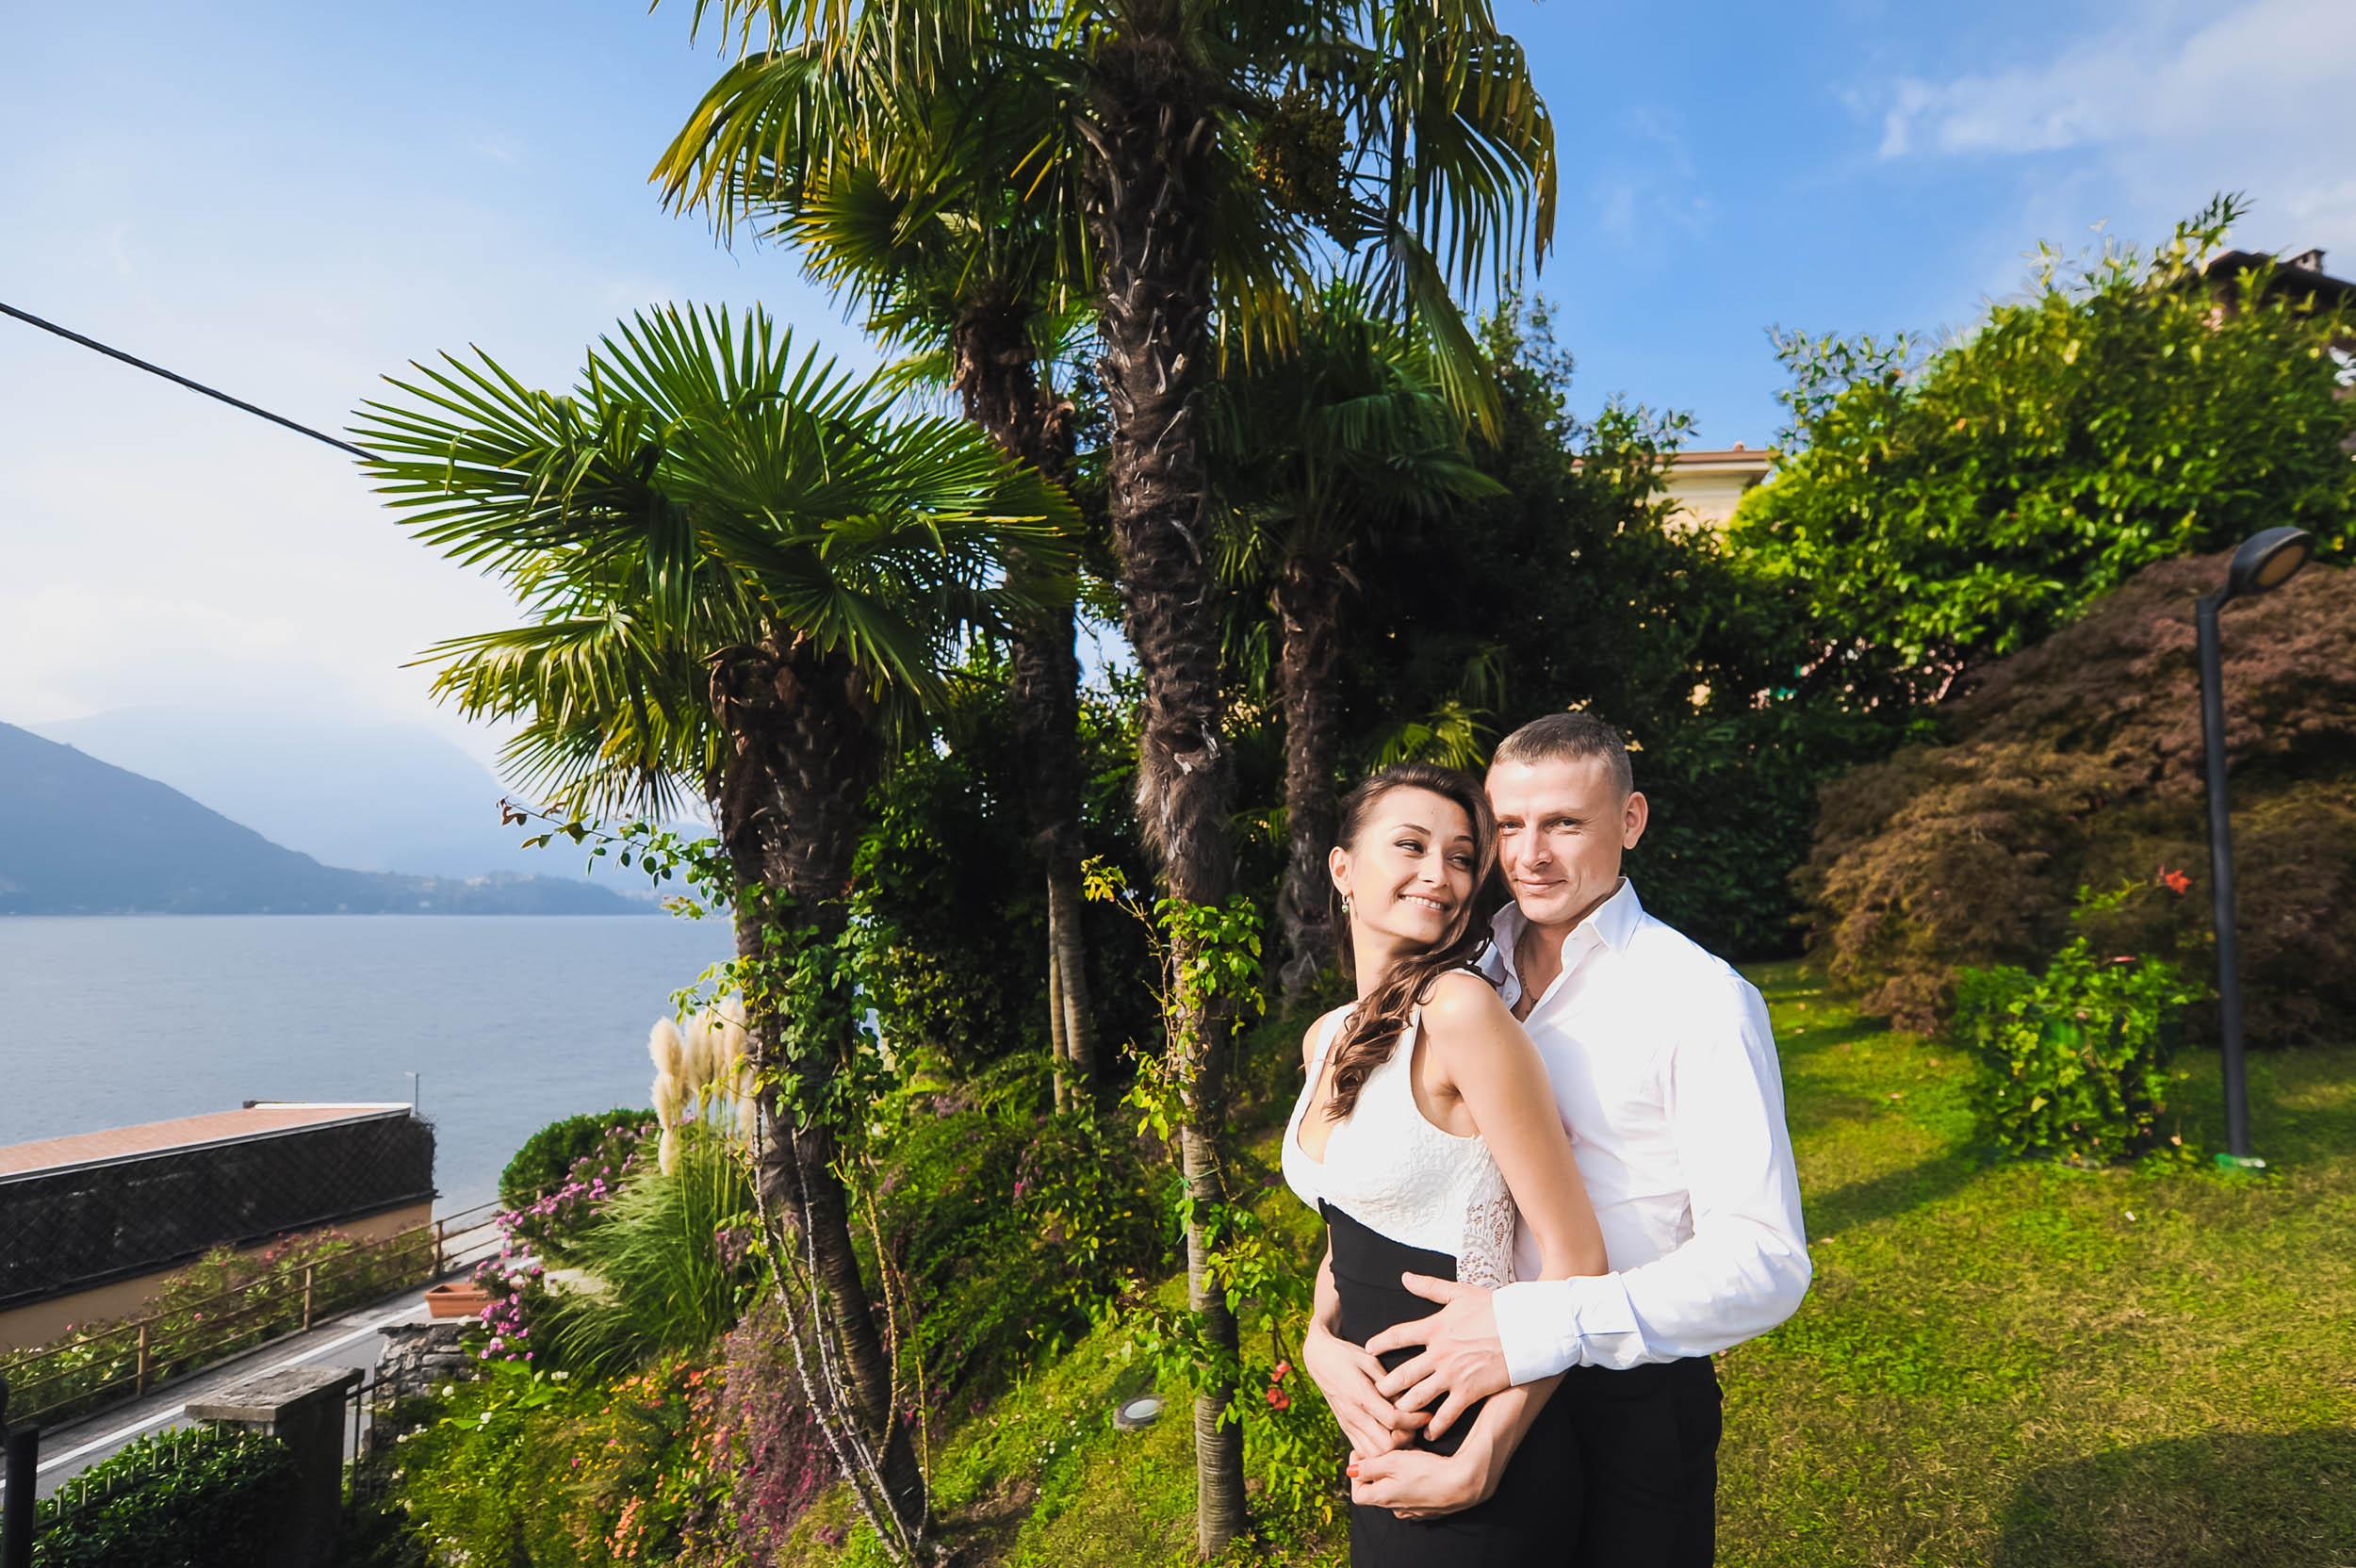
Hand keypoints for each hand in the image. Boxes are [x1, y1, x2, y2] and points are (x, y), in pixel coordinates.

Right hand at [1301, 1314, 1422, 1456]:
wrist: (1319, 1359)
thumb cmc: (1348, 1356)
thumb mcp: (1371, 1362)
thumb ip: (1390, 1384)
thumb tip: (1411, 1403)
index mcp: (1361, 1395)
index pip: (1394, 1420)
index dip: (1415, 1421)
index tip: (1427, 1414)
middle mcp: (1353, 1414)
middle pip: (1386, 1446)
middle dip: (1406, 1440)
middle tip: (1416, 1428)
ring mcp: (1348, 1424)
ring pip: (1374, 1455)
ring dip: (1392, 1450)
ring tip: (1404, 1435)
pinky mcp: (1345, 1428)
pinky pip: (1363, 1451)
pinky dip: (1379, 1452)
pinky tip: (1389, 1439)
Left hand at [1347, 1433, 1497, 1518]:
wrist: (1463, 1483)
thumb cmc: (1426, 1470)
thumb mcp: (1392, 1461)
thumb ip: (1369, 1467)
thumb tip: (1350, 1471)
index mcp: (1383, 1499)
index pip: (1357, 1493)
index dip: (1356, 1473)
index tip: (1363, 1453)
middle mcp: (1396, 1509)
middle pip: (1377, 1490)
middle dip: (1377, 1470)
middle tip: (1386, 1450)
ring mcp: (1414, 1511)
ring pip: (1396, 1491)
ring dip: (1395, 1474)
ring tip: (1405, 1454)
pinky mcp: (1430, 1508)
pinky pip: (1414, 1494)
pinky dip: (1412, 1481)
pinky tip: (1421, 1465)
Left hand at [1363, 1273, 1511, 1439]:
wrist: (1526, 1328)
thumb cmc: (1496, 1308)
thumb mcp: (1460, 1293)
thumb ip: (1430, 1287)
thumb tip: (1405, 1277)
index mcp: (1434, 1328)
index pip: (1397, 1336)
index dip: (1379, 1343)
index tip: (1368, 1350)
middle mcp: (1439, 1354)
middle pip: (1402, 1374)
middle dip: (1385, 1386)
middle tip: (1374, 1394)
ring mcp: (1453, 1375)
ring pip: (1418, 1397)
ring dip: (1404, 1408)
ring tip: (1395, 1416)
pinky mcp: (1469, 1392)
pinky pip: (1446, 1415)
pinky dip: (1435, 1427)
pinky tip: (1428, 1434)